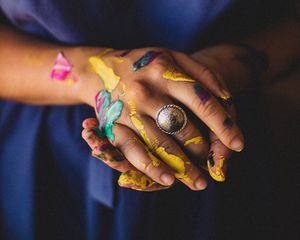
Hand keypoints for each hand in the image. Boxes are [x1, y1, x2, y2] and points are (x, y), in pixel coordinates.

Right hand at [79, 47, 243, 190]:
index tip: (239, 144)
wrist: (101, 69)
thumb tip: (227, 98)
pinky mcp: (112, 125)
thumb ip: (202, 74)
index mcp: (164, 71)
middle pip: (182, 127)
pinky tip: (167, 180)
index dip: (223, 124)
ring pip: (160, 143)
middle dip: (202, 150)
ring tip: (199, 182)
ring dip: (182, 166)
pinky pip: (132, 150)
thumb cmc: (146, 65)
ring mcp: (127, 109)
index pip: (201, 101)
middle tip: (212, 164)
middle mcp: (145, 91)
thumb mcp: (174, 57)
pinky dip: (150, 167)